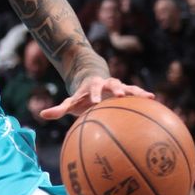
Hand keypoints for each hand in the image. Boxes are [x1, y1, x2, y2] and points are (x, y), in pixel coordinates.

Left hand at [39, 76, 153, 119]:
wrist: (92, 79)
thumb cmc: (81, 96)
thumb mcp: (70, 102)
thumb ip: (58, 109)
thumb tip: (41, 115)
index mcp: (91, 86)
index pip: (92, 90)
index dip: (94, 95)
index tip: (96, 103)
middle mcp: (105, 84)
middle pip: (111, 84)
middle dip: (116, 89)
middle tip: (122, 95)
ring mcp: (116, 86)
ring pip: (127, 86)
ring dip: (135, 91)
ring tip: (146, 95)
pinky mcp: (125, 90)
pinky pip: (135, 92)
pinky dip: (143, 94)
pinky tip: (153, 99)